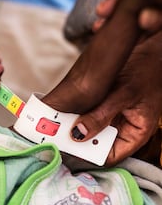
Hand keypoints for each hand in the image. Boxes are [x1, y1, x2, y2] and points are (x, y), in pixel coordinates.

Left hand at [43, 0, 161, 165]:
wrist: (150, 47)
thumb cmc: (148, 70)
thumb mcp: (124, 94)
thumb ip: (102, 115)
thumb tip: (78, 134)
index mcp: (135, 134)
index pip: (108, 157)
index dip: (88, 156)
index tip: (66, 151)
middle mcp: (122, 129)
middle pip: (95, 144)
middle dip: (76, 141)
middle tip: (54, 137)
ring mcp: (111, 118)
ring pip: (89, 130)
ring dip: (72, 128)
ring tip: (53, 126)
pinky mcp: (102, 106)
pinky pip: (86, 115)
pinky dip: (74, 115)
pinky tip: (61, 113)